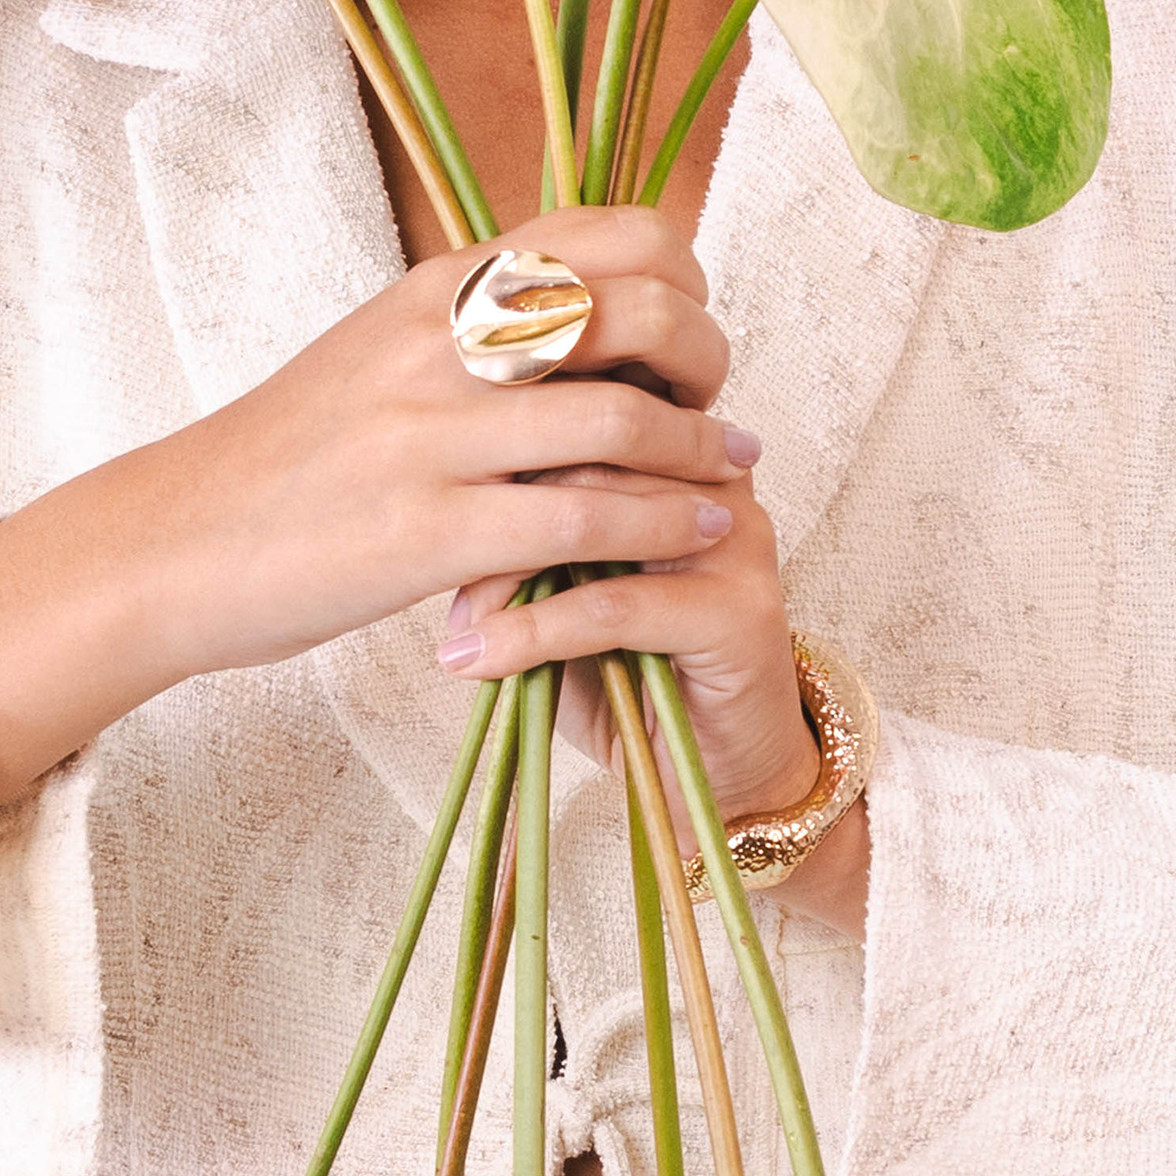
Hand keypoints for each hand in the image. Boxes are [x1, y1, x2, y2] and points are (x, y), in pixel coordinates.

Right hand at [0, 207, 754, 800]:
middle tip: (716, 405)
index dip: (681, 275)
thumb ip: (473, 325)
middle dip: (706, 358)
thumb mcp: (377, 350)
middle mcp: (439, 342)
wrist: (174, 541)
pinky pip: (584, 518)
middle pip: (635, 309)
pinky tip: (699, 535)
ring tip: (730, 474)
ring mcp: (431, 436)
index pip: (604, 233)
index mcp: (435, 288)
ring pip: (622, 418)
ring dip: (702, 450)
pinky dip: (665, 524)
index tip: (690, 327)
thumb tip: (581, 313)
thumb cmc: (286, 456)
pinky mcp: (428, 532)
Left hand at [430, 456, 821, 833]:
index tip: (434, 513)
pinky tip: (481, 660)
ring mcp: (734, 540)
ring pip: (597, 521)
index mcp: (672, 450)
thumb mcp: (556, 590)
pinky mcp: (741, 611)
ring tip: (463, 625)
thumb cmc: (627, 674)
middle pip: (582, 454)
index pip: (575, 409)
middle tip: (442, 575)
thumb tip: (438, 511)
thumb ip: (518, 535)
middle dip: (499, 514)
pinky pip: (614, 605)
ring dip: (509, 575)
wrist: (717, 767)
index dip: (499, 456)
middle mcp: (713, 477)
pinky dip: (535, 633)